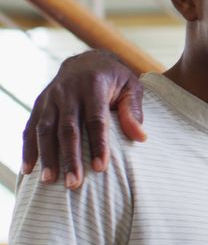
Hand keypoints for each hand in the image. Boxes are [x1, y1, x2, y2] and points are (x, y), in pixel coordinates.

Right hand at [22, 50, 145, 188]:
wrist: (86, 61)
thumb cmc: (114, 79)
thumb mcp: (131, 87)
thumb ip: (133, 110)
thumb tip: (141, 137)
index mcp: (93, 86)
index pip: (95, 119)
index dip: (97, 144)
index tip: (100, 168)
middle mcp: (68, 91)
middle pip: (68, 129)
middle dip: (70, 158)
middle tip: (74, 183)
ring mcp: (50, 98)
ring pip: (45, 130)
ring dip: (47, 156)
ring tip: (49, 181)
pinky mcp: (39, 104)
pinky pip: (30, 128)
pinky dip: (28, 149)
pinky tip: (29, 169)